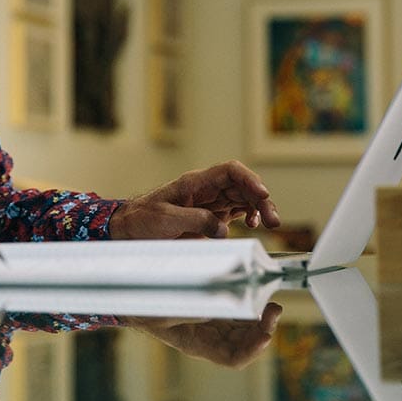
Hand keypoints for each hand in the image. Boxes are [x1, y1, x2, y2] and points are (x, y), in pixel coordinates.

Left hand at [109, 160, 279, 239]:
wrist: (129, 229)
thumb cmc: (142, 219)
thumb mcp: (166, 219)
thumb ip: (196, 221)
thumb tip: (223, 229)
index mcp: (195, 182)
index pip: (229, 171)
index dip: (249, 179)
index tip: (262, 194)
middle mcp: (206, 189)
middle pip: (242, 185)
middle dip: (260, 198)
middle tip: (273, 219)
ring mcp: (210, 202)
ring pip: (243, 197)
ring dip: (259, 208)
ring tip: (270, 223)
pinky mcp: (210, 217)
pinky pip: (236, 211)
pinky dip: (249, 215)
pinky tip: (254, 224)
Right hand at [128, 301, 282, 367]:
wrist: (134, 299)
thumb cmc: (145, 309)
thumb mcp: (164, 311)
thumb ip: (190, 312)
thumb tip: (215, 307)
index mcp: (198, 344)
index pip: (233, 358)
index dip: (252, 350)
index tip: (265, 336)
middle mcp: (209, 338)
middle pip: (244, 342)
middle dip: (262, 329)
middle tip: (273, 309)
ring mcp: (211, 325)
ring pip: (243, 328)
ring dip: (259, 318)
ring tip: (270, 303)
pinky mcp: (211, 311)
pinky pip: (236, 313)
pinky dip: (248, 306)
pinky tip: (254, 294)